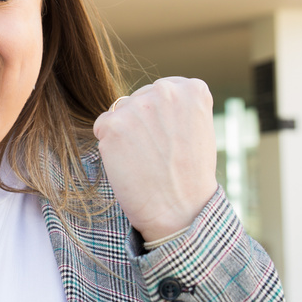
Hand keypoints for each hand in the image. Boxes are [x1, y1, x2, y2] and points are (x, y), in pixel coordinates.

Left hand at [93, 77, 217, 242]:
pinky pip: (103, 126)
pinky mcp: (112, 125)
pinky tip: (129, 163)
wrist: (178, 211)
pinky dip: (110, 145)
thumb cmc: (189, 175)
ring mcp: (137, 106)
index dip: (164, 117)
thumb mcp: (198, 129)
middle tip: (158, 153)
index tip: (172, 139)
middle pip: (140, 99)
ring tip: (145, 159)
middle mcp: (165, 91)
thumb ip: (177, 107)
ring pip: (120, 112)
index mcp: (192, 90)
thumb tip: (147, 99)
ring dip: (125, 132)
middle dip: (143, 123)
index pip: (165, 90)